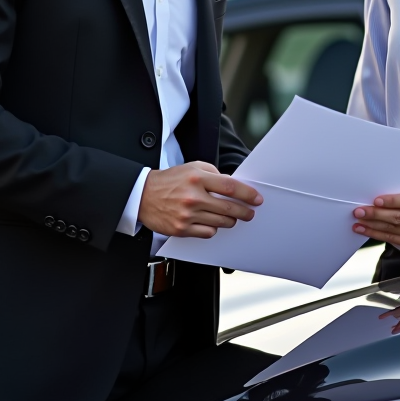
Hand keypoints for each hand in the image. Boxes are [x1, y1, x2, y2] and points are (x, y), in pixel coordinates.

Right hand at [138, 161, 261, 237]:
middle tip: (250, 213)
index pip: (230, 187)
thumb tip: (232, 185)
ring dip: (230, 220)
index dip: (247, 194)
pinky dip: (214, 228)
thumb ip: (213, 174)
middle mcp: (193, 196)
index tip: (256, 199)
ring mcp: (187, 215)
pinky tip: (212, 222)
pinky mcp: (182, 229)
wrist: (143, 195)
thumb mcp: (191, 167)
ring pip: (221, 222)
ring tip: (231, 217)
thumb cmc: (169, 180)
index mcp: (197, 178)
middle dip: (244, 211)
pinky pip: (208, 232)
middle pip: (228, 208)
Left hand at [352, 174, 399, 248]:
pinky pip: (397, 241)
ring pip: (395, 231)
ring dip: (374, 228)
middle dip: (376, 215)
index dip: (391, 201)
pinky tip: (369, 231)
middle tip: (359, 212)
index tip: (375, 200)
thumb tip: (380, 188)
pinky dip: (381, 236)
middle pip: (399, 218)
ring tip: (359, 223)